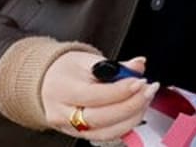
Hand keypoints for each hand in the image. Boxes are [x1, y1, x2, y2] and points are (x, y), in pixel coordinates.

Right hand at [41, 52, 157, 140]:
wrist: (47, 83)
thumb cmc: (67, 69)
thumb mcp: (88, 59)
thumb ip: (115, 65)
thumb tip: (139, 65)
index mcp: (62, 90)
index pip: (93, 96)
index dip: (120, 91)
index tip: (140, 81)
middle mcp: (62, 114)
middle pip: (99, 118)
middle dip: (130, 105)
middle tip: (148, 90)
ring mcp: (69, 129)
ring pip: (105, 132)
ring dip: (132, 117)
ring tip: (145, 99)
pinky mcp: (79, 136)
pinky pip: (105, 136)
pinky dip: (125, 125)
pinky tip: (136, 110)